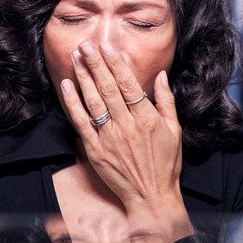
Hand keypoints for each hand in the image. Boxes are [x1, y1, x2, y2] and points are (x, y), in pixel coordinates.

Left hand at [59, 40, 192, 242]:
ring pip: (93, 101)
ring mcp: (109, 139)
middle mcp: (127, 126)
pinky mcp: (95, 151)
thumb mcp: (175, 131)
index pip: (129, 84)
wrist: (151, 197)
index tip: (107, 47)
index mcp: (147, 119)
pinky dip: (73, 103)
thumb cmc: (166, 164)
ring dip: (83, 77)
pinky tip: (68, 85)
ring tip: (76, 57)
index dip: (116, 63)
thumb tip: (162, 76)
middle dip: (95, 64)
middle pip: (108, 88)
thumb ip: (167, 102)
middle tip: (86, 45)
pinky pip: (81, 122)